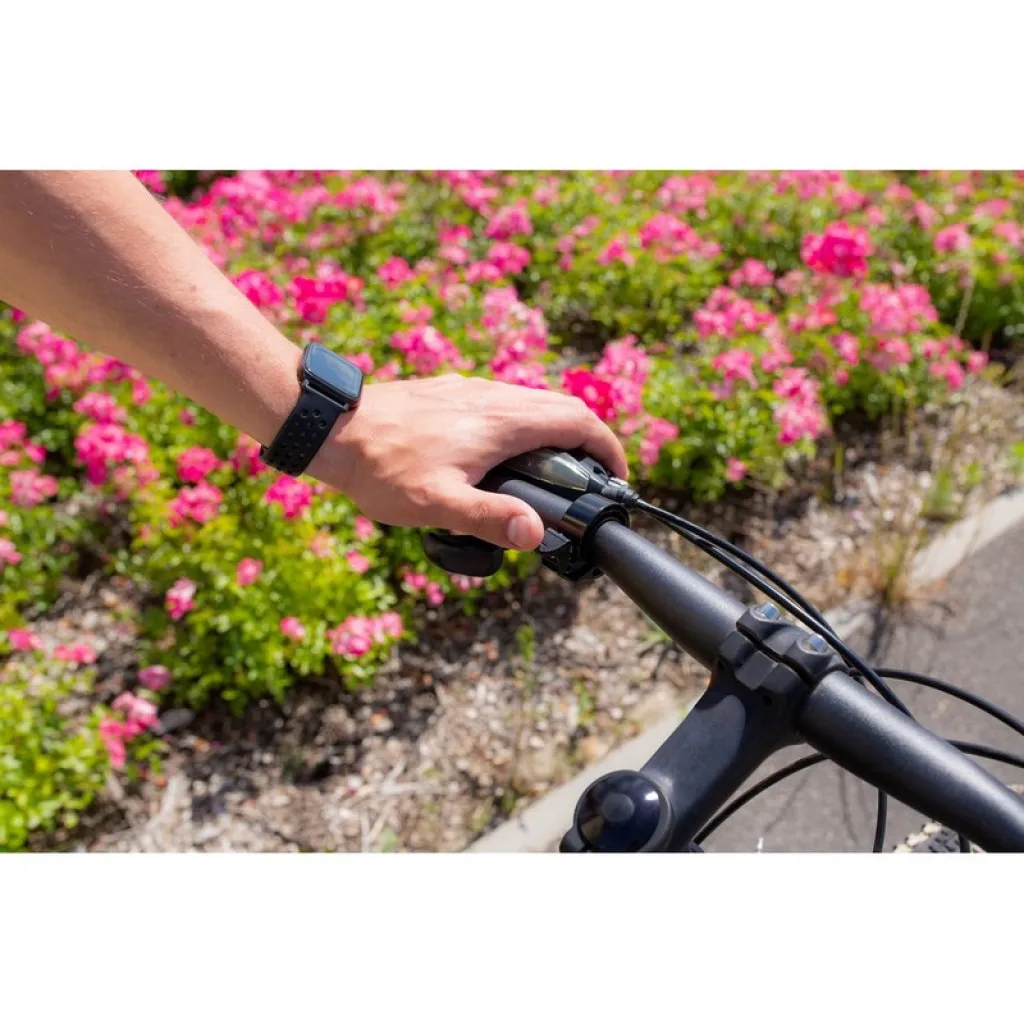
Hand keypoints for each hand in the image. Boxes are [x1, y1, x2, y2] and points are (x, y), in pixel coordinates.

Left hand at [309, 374, 628, 550]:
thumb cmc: (384, 467)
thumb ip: (491, 518)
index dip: (608, 449)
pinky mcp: (454, 392)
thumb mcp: (438, 503)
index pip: (579, 422)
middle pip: (564, 408)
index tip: (616, 478)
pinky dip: (526, 426)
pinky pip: (507, 403)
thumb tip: (538, 534)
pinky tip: (502, 458)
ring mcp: (474, 390)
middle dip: (589, 442)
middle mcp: (495, 397)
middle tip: (591, 482)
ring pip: (535, 403)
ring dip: (557, 433)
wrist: (334, 427)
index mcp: (503, 421)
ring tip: (552, 475)